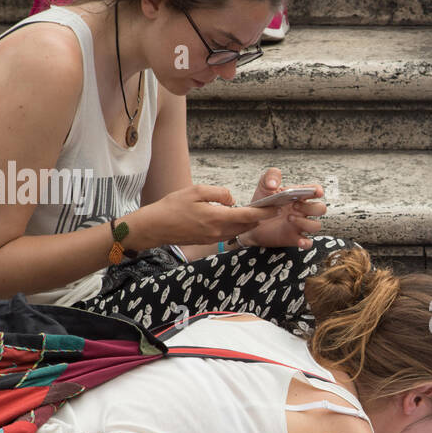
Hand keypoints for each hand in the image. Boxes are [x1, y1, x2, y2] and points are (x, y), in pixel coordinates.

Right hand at [128, 184, 278, 249]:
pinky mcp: (208, 241)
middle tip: (271, 207)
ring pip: (238, 230)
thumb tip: (232, 199)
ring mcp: (213, 238)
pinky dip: (236, 225)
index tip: (277, 208)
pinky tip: (235, 217)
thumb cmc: (172, 207)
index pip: (248, 215)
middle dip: (260, 217)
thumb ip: (218, 193)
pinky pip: (228, 233)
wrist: (154, 227)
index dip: (264, 212)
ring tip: (257, 211)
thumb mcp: (195, 191)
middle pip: (246, 225)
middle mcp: (218, 231)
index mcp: (217, 218)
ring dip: (248, 222)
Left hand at [238, 168, 325, 249]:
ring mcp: (300, 225)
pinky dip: (306, 243)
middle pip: (320, 208)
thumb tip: (274, 184)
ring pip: (316, 225)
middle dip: (311, 207)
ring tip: (289, 218)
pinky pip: (308, 243)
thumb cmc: (262, 203)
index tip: (316, 192)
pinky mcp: (295, 238)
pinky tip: (299, 241)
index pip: (315, 191)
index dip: (318, 191)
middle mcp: (303, 211)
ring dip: (306, 223)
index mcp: (299, 196)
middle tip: (294, 206)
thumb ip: (270, 176)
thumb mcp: (263, 186)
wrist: (251, 223)